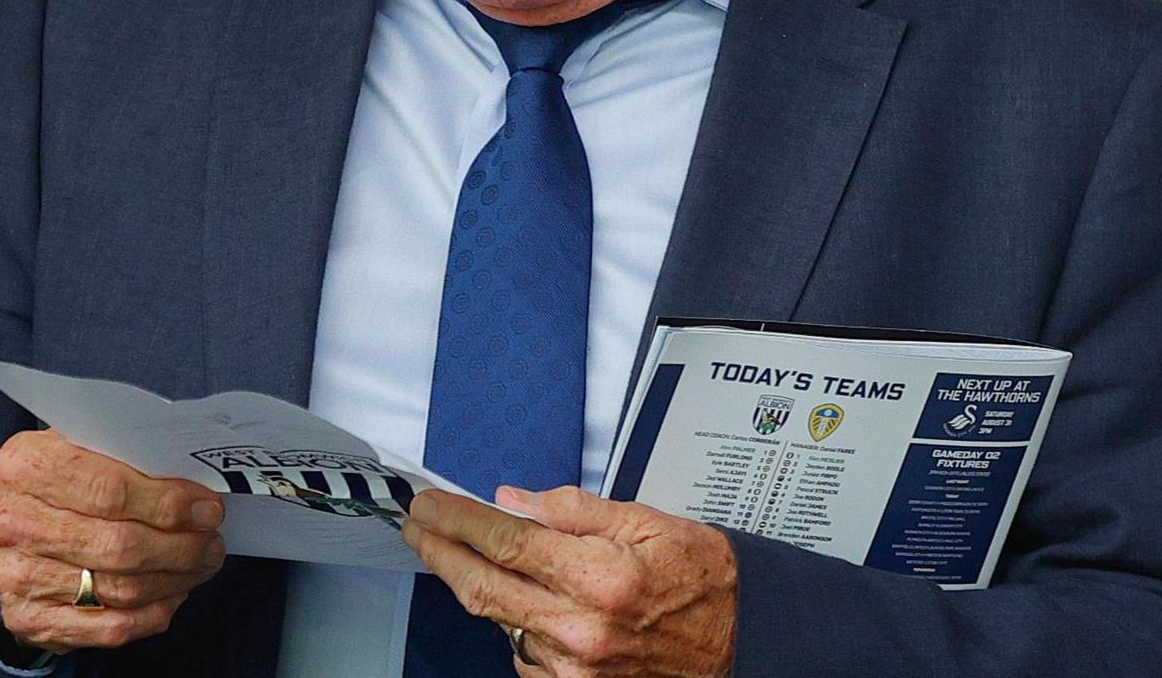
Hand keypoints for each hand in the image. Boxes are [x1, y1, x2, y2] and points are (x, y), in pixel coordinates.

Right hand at [0, 429, 227, 652]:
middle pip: (119, 545)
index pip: (109, 490)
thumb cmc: (66, 481)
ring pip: (121, 589)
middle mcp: (12, 523)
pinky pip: (109, 627)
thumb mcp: (88, 451)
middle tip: (213, 543)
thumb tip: (198, 492)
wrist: (15, 527)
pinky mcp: (29, 619)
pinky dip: (153, 613)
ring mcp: (16, 576)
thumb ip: (134, 460)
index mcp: (27, 467)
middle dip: (182, 547)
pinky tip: (173, 594)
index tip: (208, 509)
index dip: (168, 503)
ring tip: (201, 564)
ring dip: (175, 579)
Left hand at [402, 484, 736, 676]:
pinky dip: (519, 623)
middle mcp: (581, 628)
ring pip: (501, 622)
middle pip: (483, 588)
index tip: (430, 505)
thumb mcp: (648, 520)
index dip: (458, 522)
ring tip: (485, 559)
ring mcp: (574, 666)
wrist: (743, 638)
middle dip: (440, 553)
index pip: (506, 542)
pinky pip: (524, 652)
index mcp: (600, 576)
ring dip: (484, 588)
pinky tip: (536, 604)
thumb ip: (575, 510)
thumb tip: (515, 500)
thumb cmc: (703, 577)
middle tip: (417, 527)